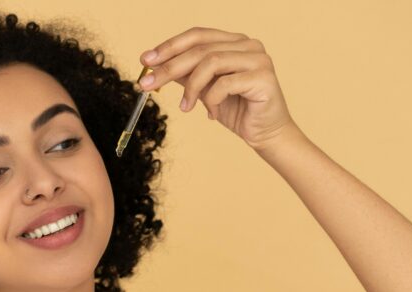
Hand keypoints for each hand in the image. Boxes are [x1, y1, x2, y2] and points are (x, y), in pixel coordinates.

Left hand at [138, 26, 298, 150]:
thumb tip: (155, 64)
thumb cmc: (237, 111)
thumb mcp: (205, 90)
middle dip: (169, 67)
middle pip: (201, 49)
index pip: (197, 35)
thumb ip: (186, 74)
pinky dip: (211, 100)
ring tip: (185, 108)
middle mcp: (248, 44)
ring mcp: (258, 58)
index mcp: (234, 42)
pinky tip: (212, 114)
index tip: (145, 60)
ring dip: (191, 87)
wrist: (266, 135)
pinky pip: (224, 84)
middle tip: (147, 83)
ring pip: (211, 63)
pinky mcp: (263, 77)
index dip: (170, 46)